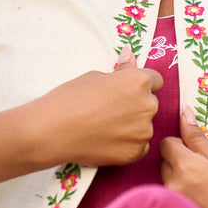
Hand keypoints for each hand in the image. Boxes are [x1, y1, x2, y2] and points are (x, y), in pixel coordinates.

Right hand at [32, 46, 162, 167]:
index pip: (155, 80)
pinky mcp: (135, 153)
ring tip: (104, 127)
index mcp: (139, 81)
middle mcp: (148, 105)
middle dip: (136, 105)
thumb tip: (131, 55)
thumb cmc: (70, 98)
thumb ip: (121, 71)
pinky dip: (127, 144)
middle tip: (109, 110)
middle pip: (150, 103)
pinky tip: (107, 141)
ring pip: (144, 126)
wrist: (52, 131)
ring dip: (132, 126)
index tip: (125, 91)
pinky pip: (139, 146)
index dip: (139, 84)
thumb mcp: (95, 76)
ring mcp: (143, 132)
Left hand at [159, 105, 207, 207]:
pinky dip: (185, 199)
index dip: (182, 143)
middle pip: (165, 164)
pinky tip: (207, 206)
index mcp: (185, 167)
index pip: (166, 145)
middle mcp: (173, 187)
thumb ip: (198, 138)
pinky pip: (174, 202)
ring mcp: (174, 207)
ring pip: (169, 184)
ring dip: (183, 182)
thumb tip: (184, 113)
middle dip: (181, 163)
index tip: (199, 151)